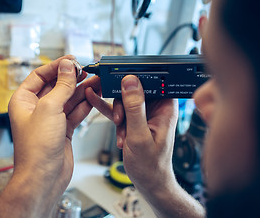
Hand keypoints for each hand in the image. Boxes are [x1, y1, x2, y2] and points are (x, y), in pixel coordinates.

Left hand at [0, 56, 100, 216]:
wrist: (44, 177)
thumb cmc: (37, 148)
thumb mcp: (49, 108)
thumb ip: (61, 86)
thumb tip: (68, 66)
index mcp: (24, 100)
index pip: (40, 75)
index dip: (57, 66)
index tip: (72, 60)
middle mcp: (36, 108)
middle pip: (56, 86)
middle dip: (72, 78)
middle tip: (88, 70)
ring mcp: (50, 119)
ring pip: (68, 99)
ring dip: (82, 90)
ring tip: (97, 81)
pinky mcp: (63, 129)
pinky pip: (75, 112)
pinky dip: (85, 104)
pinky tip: (94, 96)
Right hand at [86, 75, 177, 191]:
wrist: (148, 182)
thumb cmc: (151, 165)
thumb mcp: (140, 136)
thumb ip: (135, 108)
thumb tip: (130, 81)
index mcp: (165, 108)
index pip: (154, 81)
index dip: (138, 76)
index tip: (120, 76)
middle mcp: (155, 108)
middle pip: (135, 88)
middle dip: (122, 101)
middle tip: (119, 116)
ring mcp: (143, 114)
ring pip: (124, 99)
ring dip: (117, 113)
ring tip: (119, 128)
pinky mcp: (133, 120)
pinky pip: (118, 109)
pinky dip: (108, 110)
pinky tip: (94, 100)